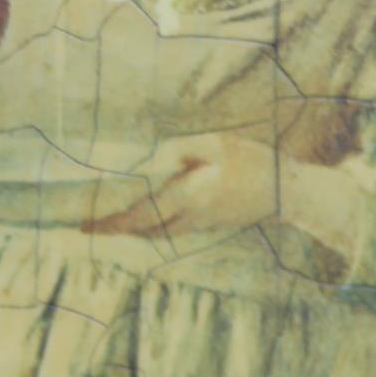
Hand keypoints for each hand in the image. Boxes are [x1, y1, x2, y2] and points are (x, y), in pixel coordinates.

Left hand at [85, 130, 280, 238]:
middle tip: (92, 223)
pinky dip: (155, 224)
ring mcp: (203, 225)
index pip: (141, 216)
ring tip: (115, 217)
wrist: (289, 192)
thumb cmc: (254, 162)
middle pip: (145, 230)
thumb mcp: (219, 144)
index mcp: (190, 197)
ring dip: (136, 228)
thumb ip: (184, 148)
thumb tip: (154, 155)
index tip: (86, 226)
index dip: (111, 224)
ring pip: (160, 232)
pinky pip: (174, 228)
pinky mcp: (213, 224)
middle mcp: (192, 218)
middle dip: (118, 228)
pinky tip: (151, 212)